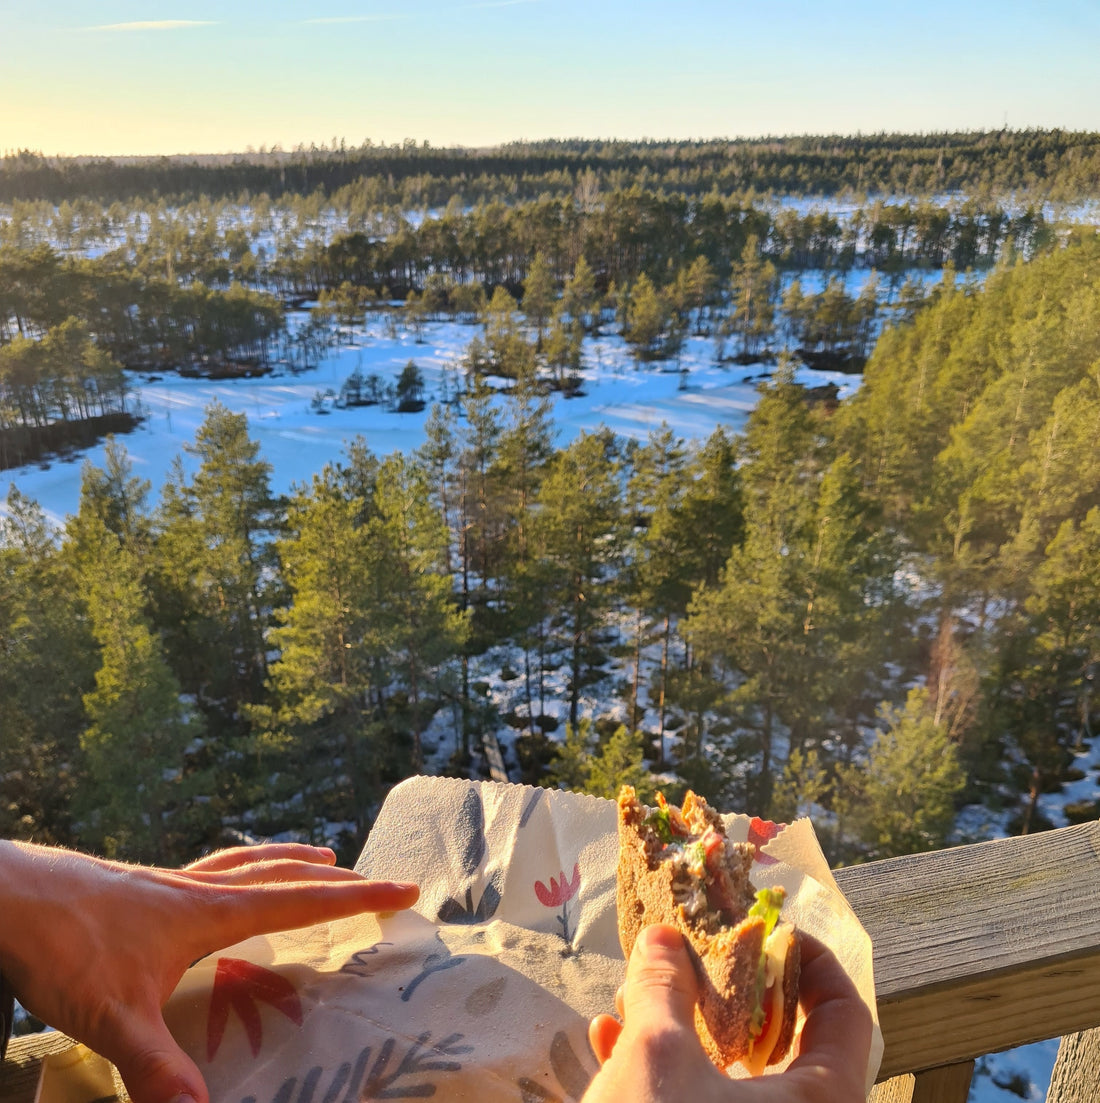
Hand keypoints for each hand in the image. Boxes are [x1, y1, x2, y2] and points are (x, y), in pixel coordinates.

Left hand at [0, 840, 417, 1102]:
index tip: (402, 888)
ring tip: (320, 856)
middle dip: (337, 880)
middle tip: (378, 880)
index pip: (302, 904)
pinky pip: (214, 867)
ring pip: (249, 862)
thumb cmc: (66, 948)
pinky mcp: (145, 886)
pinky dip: (243, 865)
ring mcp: (172, 882)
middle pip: (285, 876)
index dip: (357, 899)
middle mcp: (201, 889)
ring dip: (292, 862)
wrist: (11, 896)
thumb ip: (159, 1068)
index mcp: (213, 912)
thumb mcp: (114, 1016)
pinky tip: (224, 880)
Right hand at [584, 924, 871, 1102]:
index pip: (847, 1016)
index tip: (770, 930)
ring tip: (636, 1001)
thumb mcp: (655, 1057)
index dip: (812, 964)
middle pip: (788, 1048)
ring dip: (687, 1033)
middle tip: (692, 960)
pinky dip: (670, 1080)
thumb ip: (664, 988)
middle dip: (728, 996)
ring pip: (738, 1085)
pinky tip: (610, 1049)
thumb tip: (664, 938)